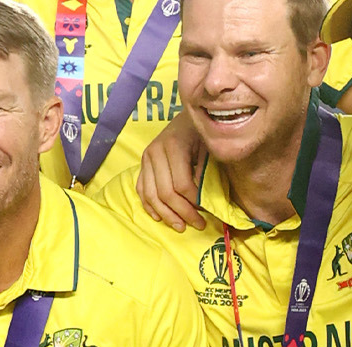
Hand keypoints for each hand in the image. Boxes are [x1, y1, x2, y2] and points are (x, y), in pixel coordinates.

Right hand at [135, 113, 205, 232]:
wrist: (189, 115)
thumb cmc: (203, 133)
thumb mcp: (210, 148)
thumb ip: (205, 172)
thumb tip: (204, 203)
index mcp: (174, 145)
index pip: (181, 184)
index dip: (194, 202)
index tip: (206, 212)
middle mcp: (155, 151)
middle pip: (165, 192)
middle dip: (182, 212)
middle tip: (198, 224)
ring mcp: (146, 158)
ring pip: (151, 195)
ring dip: (166, 214)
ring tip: (181, 226)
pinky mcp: (142, 163)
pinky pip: (142, 190)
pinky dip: (150, 206)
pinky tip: (160, 217)